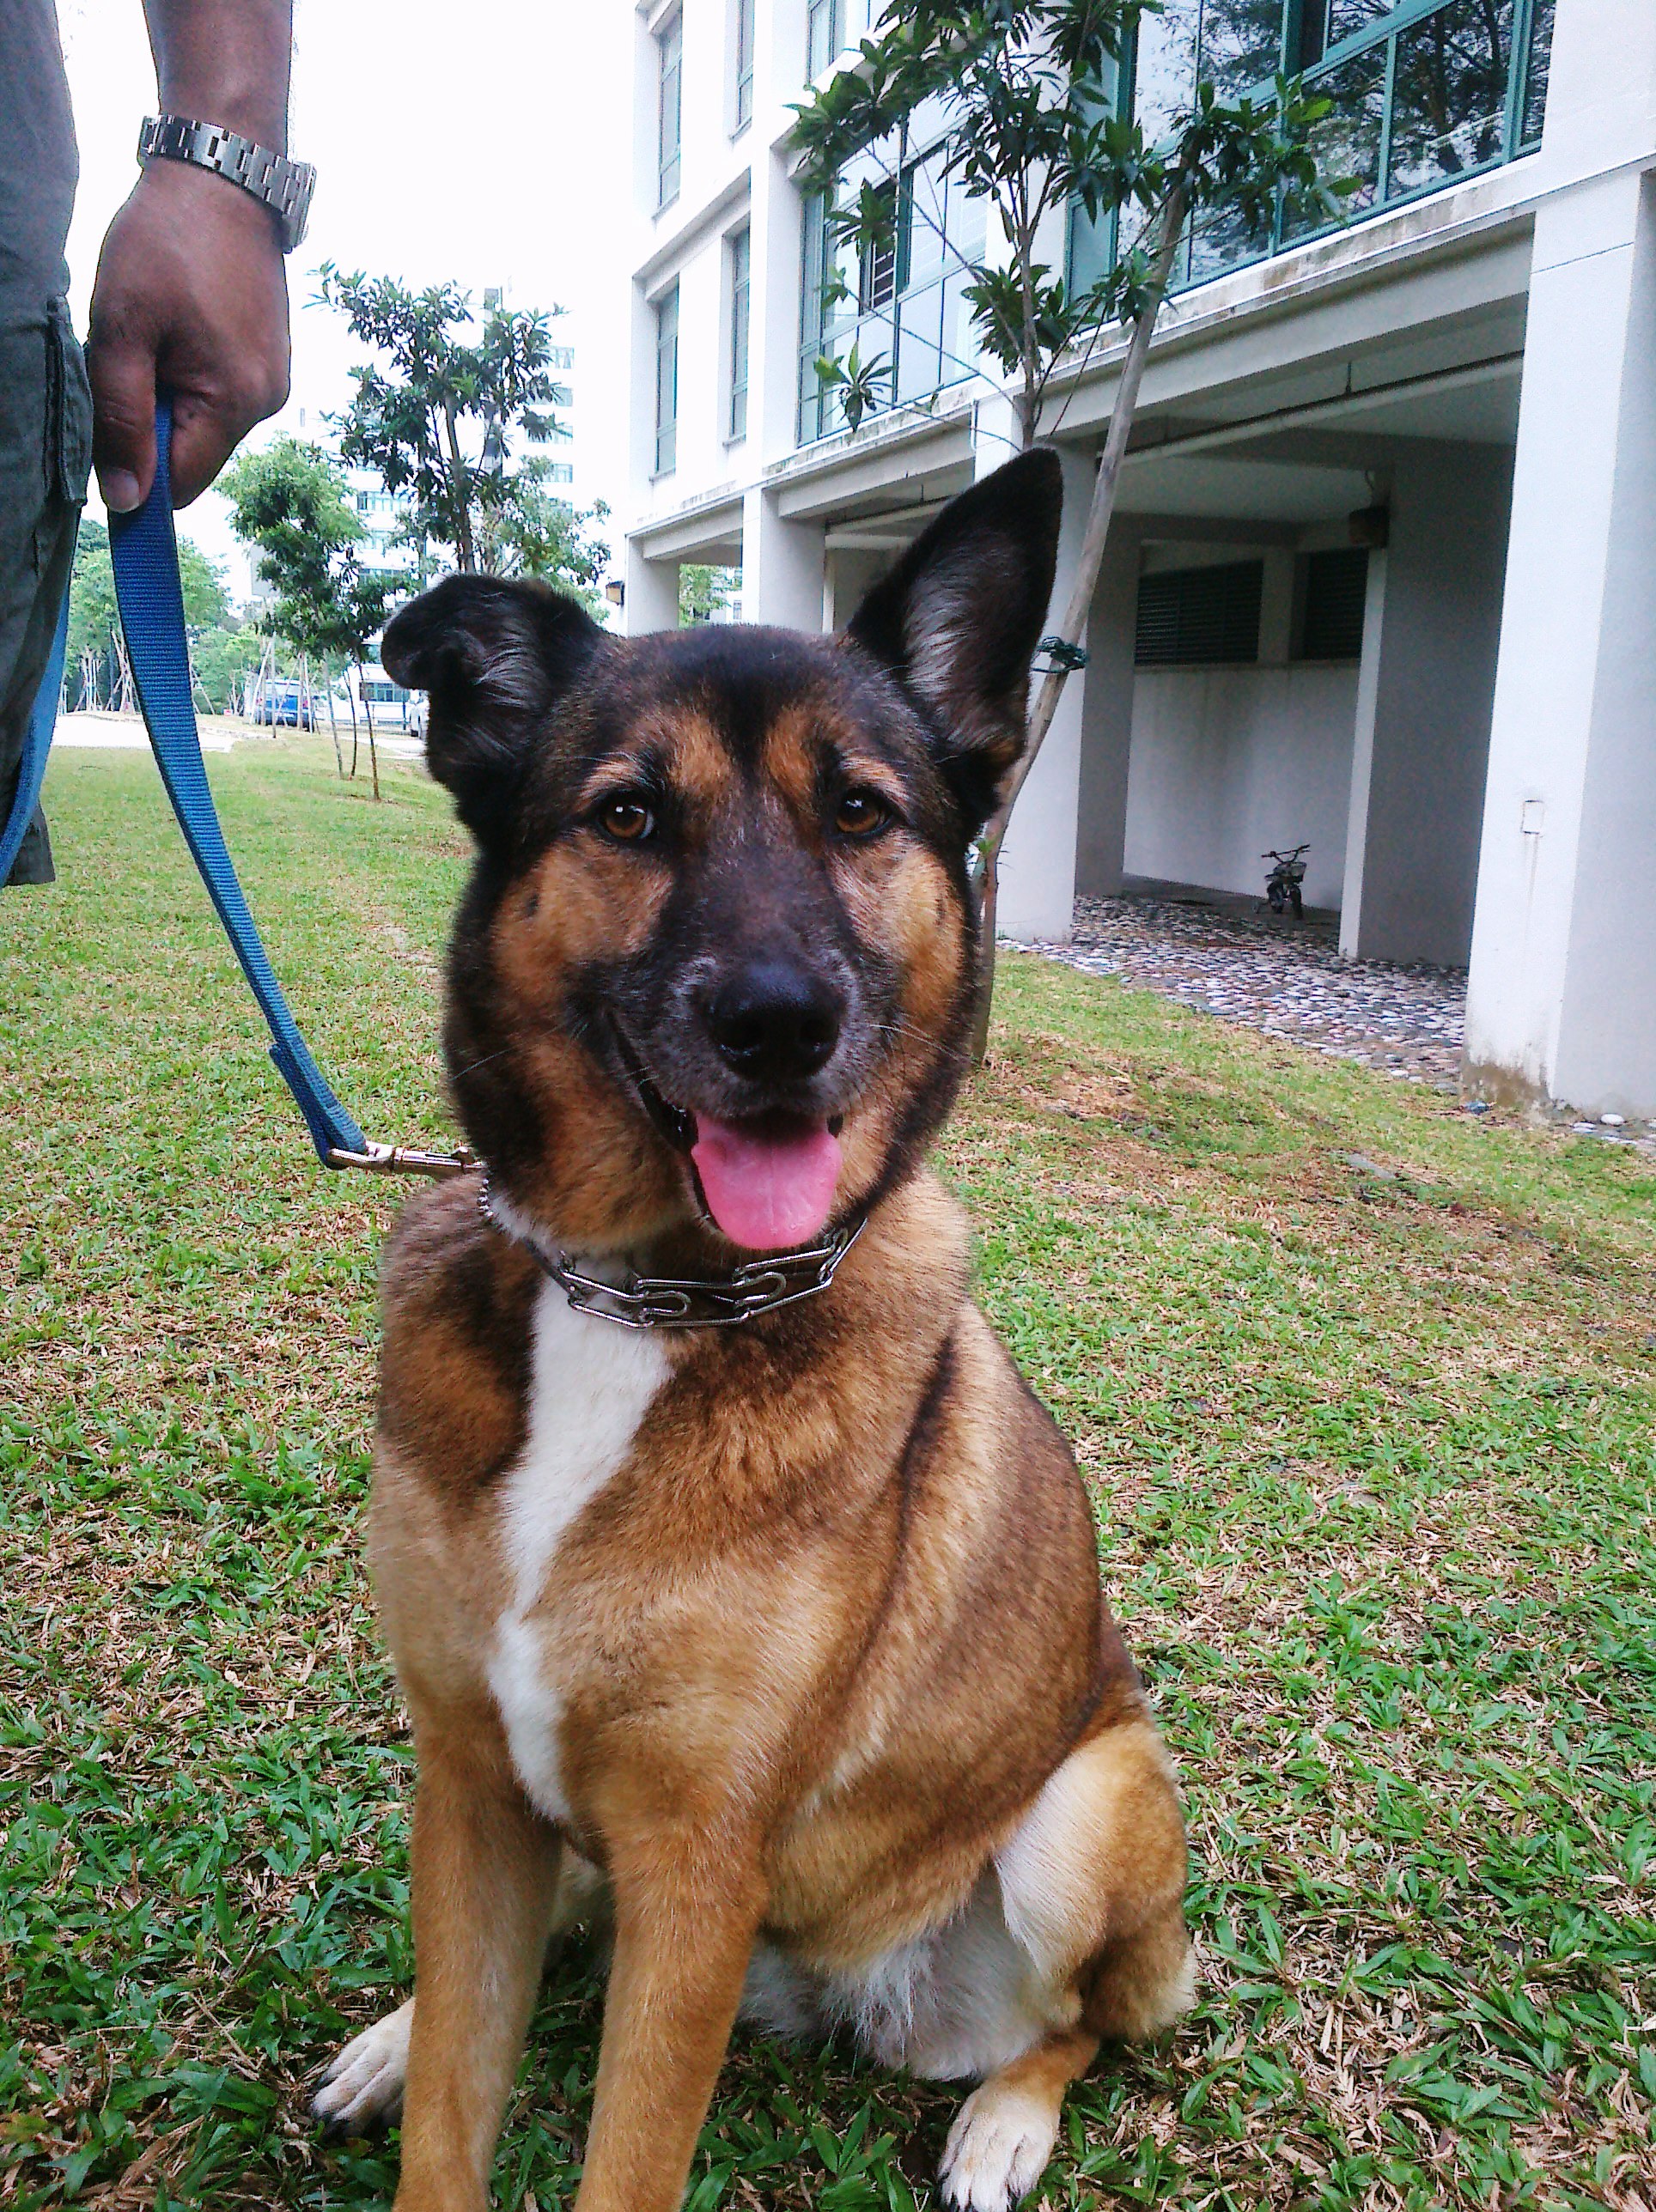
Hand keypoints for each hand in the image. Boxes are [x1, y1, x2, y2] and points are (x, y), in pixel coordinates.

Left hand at [86, 157, 289, 511]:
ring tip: (154, 332)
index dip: (137, 478)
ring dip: (168, 394)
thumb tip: (125, 499)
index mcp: (235, 403)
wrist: (222, 176)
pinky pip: (220, 392)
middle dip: (150, 425)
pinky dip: (188, 373)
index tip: (103, 441)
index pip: (180, 485)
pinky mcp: (270, 357)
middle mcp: (267, 402)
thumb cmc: (166, 243)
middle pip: (192, 455)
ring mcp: (273, 379)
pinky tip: (176, 324)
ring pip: (204, 422)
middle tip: (127, 357)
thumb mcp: (121, 329)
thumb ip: (121, 418)